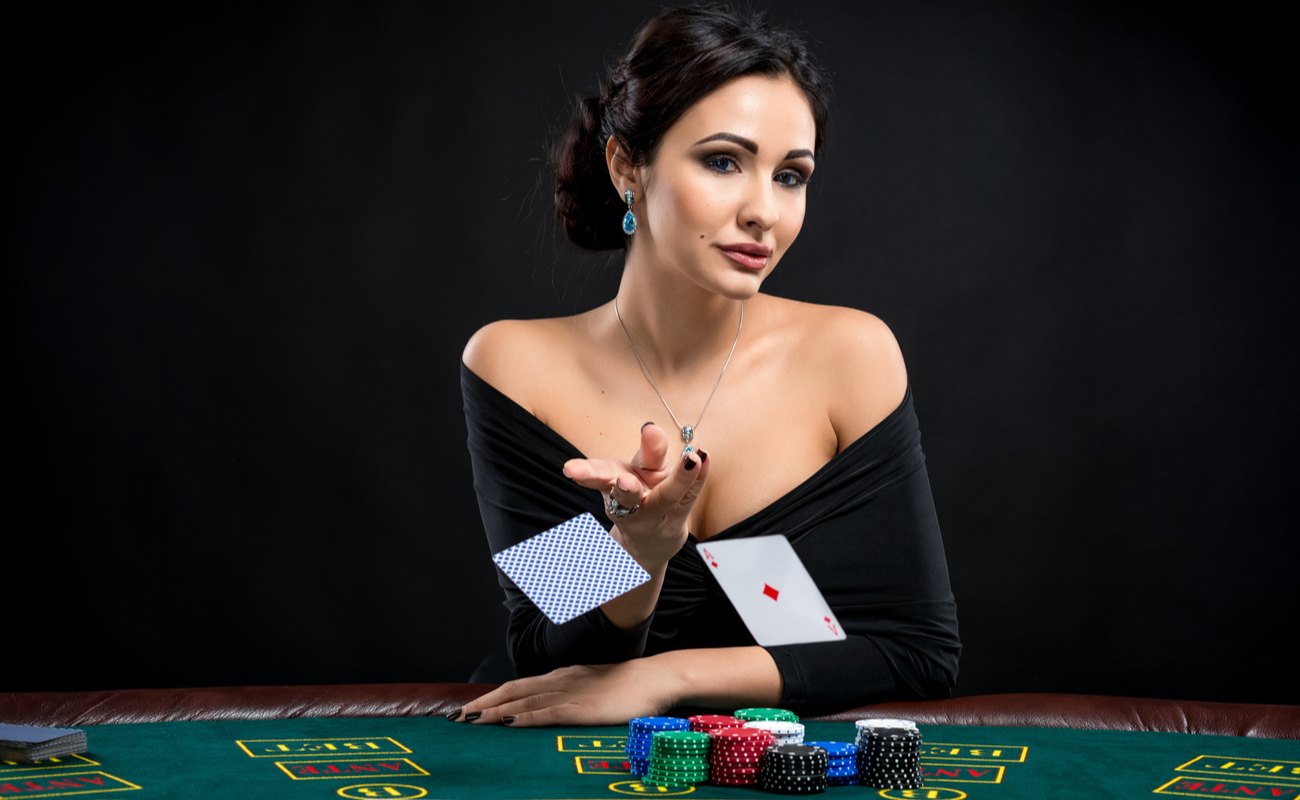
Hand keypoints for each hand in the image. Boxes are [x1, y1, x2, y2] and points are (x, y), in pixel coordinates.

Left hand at [452, 658, 680, 726]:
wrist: (656, 678)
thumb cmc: (630, 686)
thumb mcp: (595, 687)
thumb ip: (574, 695)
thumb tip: (556, 708)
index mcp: (563, 676)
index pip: (519, 685)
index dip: (492, 696)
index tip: (472, 708)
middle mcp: (560, 681)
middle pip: (512, 690)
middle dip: (483, 704)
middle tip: (457, 718)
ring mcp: (569, 694)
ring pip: (523, 701)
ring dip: (494, 711)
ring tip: (470, 721)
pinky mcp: (581, 708)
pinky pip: (546, 713)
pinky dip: (523, 717)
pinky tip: (507, 722)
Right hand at [563, 423, 708, 565]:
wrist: (650, 541)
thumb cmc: (639, 496)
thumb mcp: (636, 471)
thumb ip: (647, 451)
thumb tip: (652, 427)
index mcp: (612, 485)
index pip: (597, 477)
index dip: (585, 473)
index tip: (571, 469)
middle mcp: (631, 504)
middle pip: (627, 497)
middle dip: (625, 490)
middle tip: (626, 481)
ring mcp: (656, 514)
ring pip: (666, 498)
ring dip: (677, 480)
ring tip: (691, 460)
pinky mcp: (678, 518)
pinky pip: (690, 497)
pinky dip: (700, 478)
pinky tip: (706, 459)